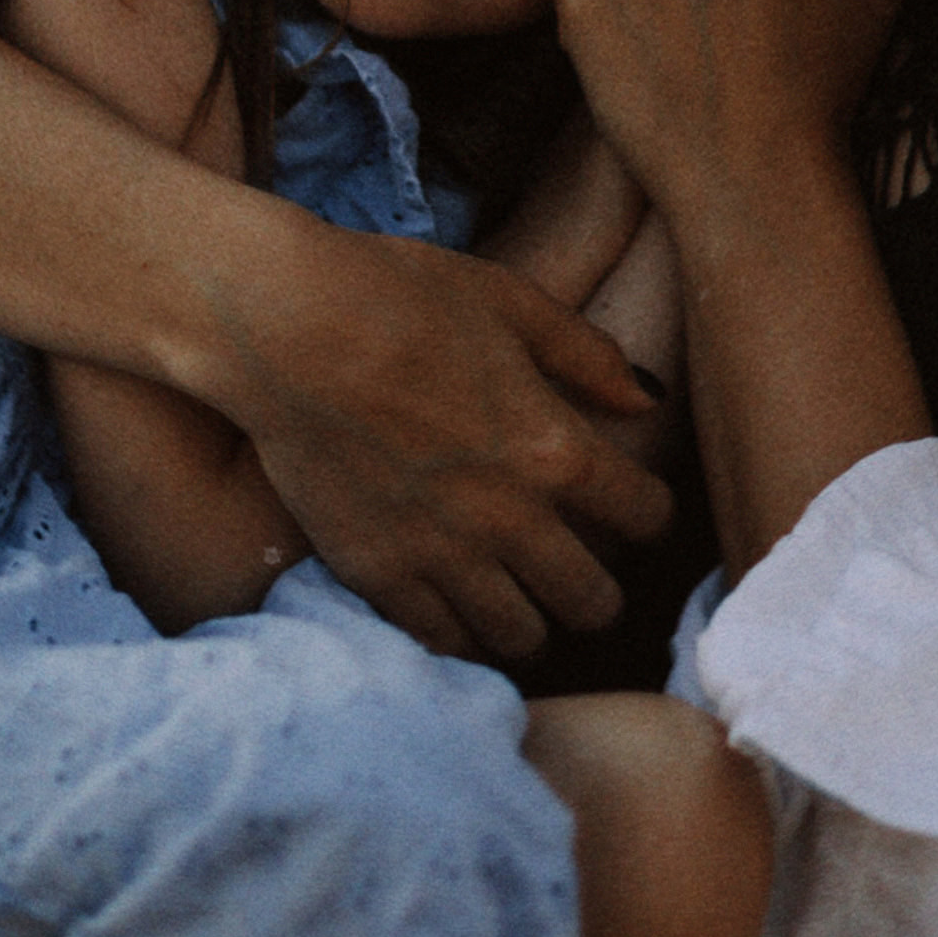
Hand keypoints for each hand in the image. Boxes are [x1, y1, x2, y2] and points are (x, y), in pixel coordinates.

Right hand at [193, 215, 672, 659]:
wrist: (286, 327)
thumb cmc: (397, 294)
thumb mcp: (508, 299)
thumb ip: (585, 353)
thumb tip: (646, 400)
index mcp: (552, 446)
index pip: (645, 516)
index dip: (651, 511)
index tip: (636, 505)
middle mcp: (508, 517)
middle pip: (592, 599)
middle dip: (600, 589)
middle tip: (585, 571)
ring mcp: (440, 554)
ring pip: (522, 637)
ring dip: (535, 619)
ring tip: (523, 597)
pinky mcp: (377, 574)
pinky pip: (441, 642)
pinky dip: (461, 634)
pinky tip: (459, 607)